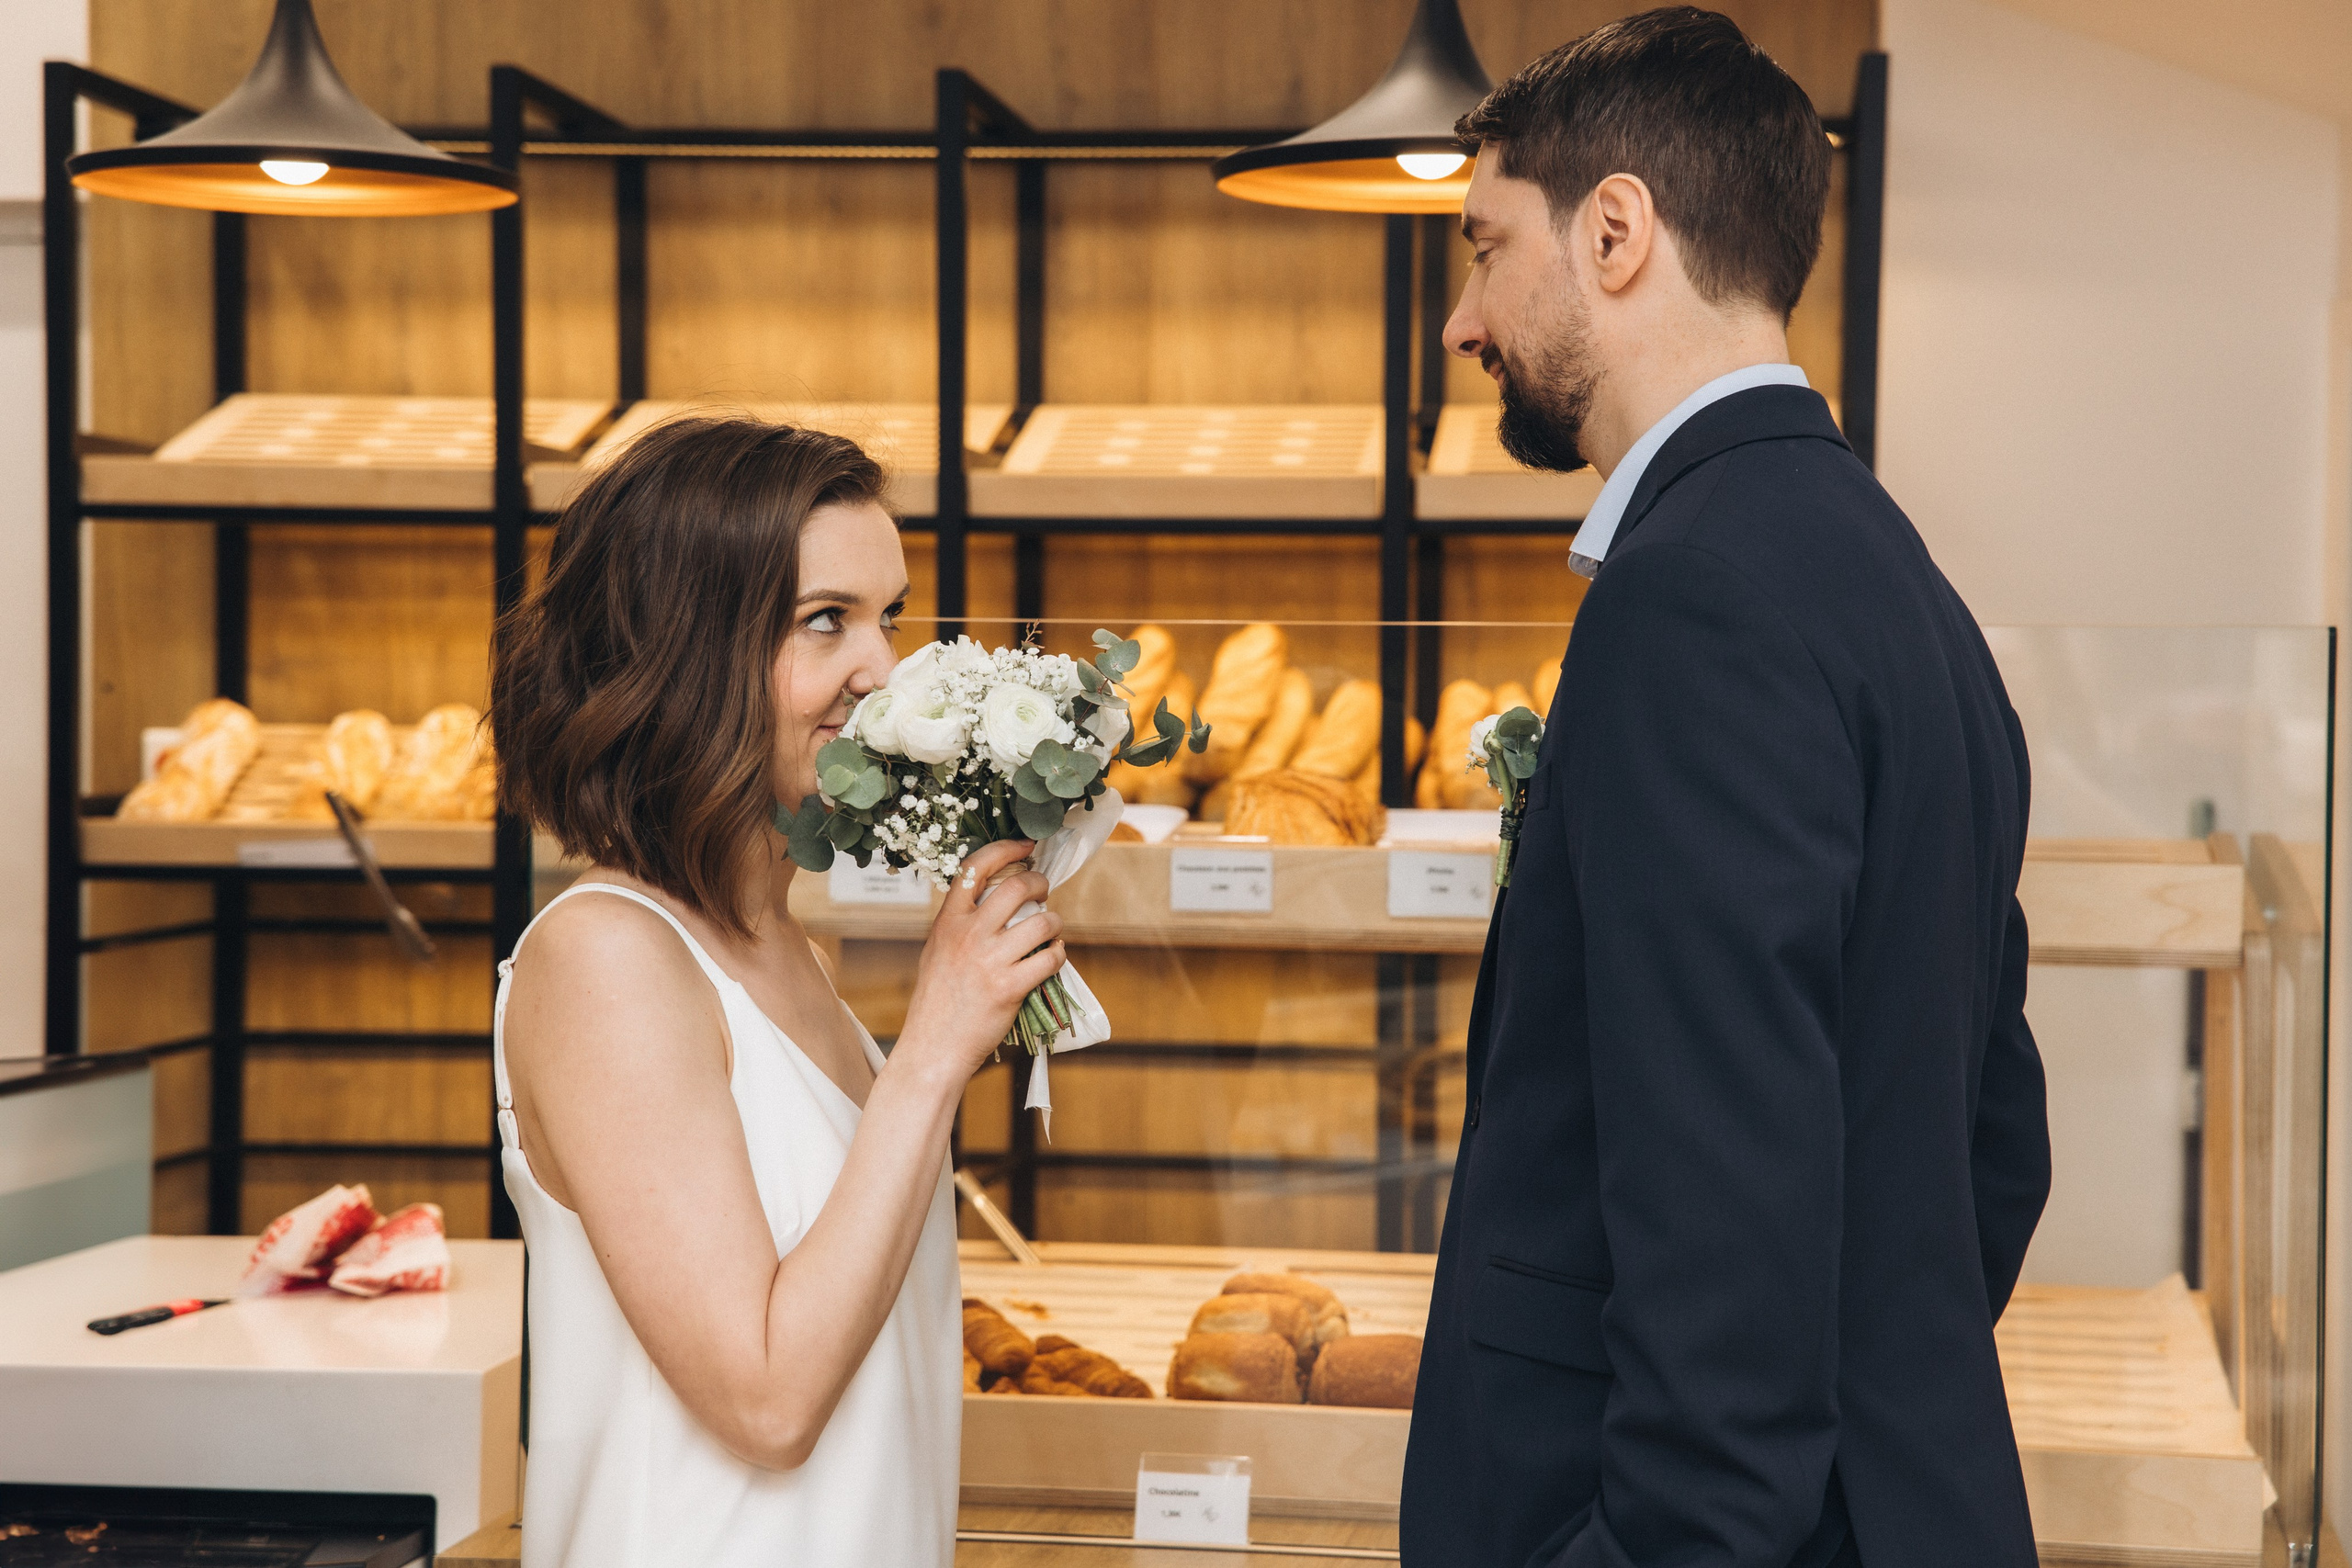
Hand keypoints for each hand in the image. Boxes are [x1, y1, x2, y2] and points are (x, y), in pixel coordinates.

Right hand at [894, 839, 1065, 1083]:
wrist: (933, 1047)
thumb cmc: (937, 1001)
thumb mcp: (937, 950)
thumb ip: (960, 923)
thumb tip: (995, 899)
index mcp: (947, 922)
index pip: (975, 867)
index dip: (1005, 848)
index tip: (1026, 846)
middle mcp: (967, 935)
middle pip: (1017, 887)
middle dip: (1040, 884)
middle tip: (1044, 893)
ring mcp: (989, 960)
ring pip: (1042, 921)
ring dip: (1055, 923)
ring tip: (1050, 931)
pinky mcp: (1010, 987)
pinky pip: (1051, 958)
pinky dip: (1058, 954)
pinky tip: (1051, 959)